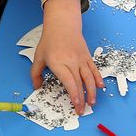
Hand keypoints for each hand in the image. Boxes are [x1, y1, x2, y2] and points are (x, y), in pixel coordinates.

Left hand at [31, 0, 103, 114]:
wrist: (62, 25)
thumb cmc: (50, 41)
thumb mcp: (38, 56)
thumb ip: (35, 73)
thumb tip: (36, 87)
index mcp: (58, 63)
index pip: (68, 81)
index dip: (73, 93)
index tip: (76, 103)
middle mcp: (71, 62)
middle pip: (79, 83)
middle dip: (81, 99)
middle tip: (81, 111)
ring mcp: (81, 59)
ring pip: (89, 78)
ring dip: (91, 91)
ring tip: (92, 103)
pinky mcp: (87, 56)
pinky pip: (94, 69)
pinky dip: (98, 78)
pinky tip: (100, 87)